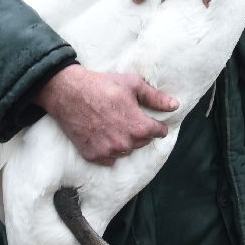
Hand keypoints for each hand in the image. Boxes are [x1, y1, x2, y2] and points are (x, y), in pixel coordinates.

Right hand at [34, 64, 178, 165]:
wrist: (69, 93)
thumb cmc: (102, 85)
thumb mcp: (133, 85)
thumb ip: (156, 98)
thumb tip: (175, 105)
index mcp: (139, 127)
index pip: (158, 132)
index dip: (157, 124)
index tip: (150, 119)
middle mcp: (126, 143)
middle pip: (143, 142)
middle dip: (139, 131)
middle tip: (127, 117)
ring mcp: (109, 151)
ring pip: (126, 150)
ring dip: (124, 141)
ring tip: (113, 124)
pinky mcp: (94, 156)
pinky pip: (109, 159)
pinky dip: (109, 149)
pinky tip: (102, 134)